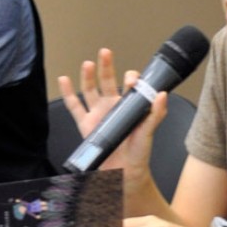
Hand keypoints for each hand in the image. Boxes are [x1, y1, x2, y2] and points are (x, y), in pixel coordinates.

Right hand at [57, 48, 166, 174]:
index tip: (132, 80)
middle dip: (106, 66)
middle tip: (105, 53)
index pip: (130, 85)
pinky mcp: (86, 125)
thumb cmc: (139, 153)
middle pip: (108, 80)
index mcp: (129, 106)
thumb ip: (155, 113)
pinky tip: (64, 79)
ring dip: (88, 76)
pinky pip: (74, 106)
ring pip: (90, 90)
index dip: (131, 79)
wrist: (124, 174)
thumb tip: (162, 95)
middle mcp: (113, 106)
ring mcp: (98, 114)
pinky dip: (68, 93)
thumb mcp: (149, 132)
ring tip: (87, 64)